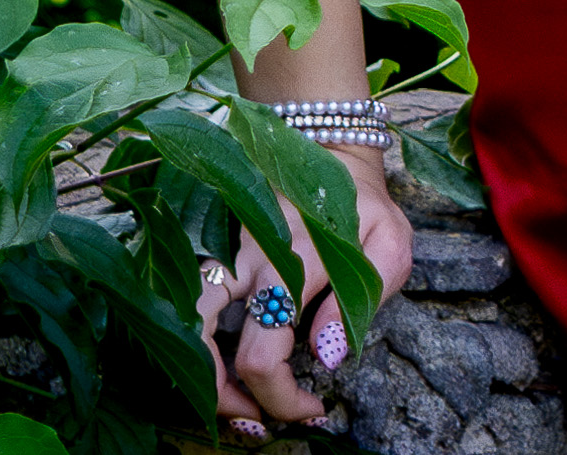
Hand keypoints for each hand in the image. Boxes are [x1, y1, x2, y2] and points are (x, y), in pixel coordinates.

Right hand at [197, 148, 415, 438]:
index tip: (311, 408)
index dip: (281, 399)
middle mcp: (245, 258)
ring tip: (234, 403)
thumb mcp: (387, 243)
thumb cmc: (360, 204)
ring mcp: (217, 247)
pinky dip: (190, 339)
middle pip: (200, 340)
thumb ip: (357, 302)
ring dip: (198, 372)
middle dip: (223, 397)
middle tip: (257, 421)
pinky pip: (179, 297)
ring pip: (179, 317)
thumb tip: (326, 355)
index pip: (262, 354)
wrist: (327, 145)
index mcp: (292, 262)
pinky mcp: (204, 242)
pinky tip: (219, 364)